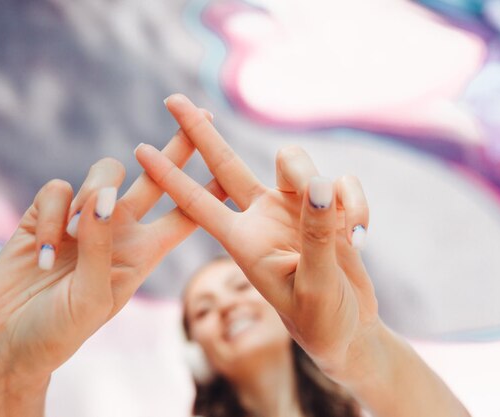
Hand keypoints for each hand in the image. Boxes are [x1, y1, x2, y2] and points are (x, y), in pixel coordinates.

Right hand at [0, 113, 224, 388]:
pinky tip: (43, 252)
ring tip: (75, 234)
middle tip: (200, 114)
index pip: (185, 215)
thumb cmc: (57, 332)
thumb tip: (104, 197)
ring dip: (92, 194)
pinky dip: (52, 216)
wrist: (7, 342)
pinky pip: (57, 190)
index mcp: (142, 254)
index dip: (209, 191)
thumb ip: (102, 246)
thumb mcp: (91, 297)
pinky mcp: (47, 215)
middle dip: (178, 148)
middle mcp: (118, 231)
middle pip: (157, 179)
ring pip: (104, 174)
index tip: (230, 163)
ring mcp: (83, 220)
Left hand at [135, 94, 377, 374]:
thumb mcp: (316, 287)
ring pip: (294, 162)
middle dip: (199, 133)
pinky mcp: (327, 205)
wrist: (350, 329)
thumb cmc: (323, 321)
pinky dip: (356, 202)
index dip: (169, 176)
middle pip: (225, 164)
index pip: (197, 203)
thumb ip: (317, 238)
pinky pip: (340, 181)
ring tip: (344, 228)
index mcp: (243, 242)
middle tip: (172, 99)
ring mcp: (293, 208)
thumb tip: (319, 186)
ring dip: (317, 181)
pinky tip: (360, 236)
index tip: (139, 149)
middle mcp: (261, 217)